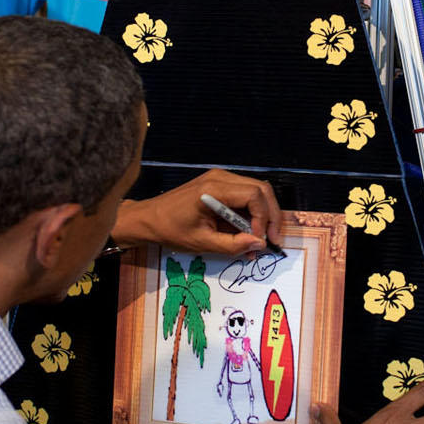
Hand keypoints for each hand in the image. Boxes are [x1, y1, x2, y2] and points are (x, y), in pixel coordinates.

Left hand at [114, 168, 280, 256]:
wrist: (149, 218)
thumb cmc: (170, 229)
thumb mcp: (201, 242)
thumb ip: (232, 245)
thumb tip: (259, 244)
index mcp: (214, 189)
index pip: (254, 196)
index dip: (264, 219)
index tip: (261, 240)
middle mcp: (220, 178)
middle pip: (261, 190)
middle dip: (271, 216)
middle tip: (273, 240)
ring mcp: (220, 179)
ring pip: (257, 191)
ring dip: (263, 215)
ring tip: (261, 239)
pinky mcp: (220, 185)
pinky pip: (245, 196)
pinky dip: (252, 214)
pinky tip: (249, 233)